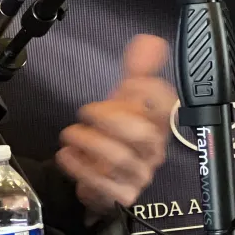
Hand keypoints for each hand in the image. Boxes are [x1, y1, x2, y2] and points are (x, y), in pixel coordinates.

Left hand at [56, 34, 173, 214]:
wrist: (104, 178)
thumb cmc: (117, 136)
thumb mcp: (126, 99)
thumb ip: (137, 69)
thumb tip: (149, 40)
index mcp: (157, 122)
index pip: (166, 105)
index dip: (150, 91)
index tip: (127, 83)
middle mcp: (152, 149)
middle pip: (143, 134)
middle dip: (112, 119)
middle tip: (86, 111)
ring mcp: (139, 173)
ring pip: (120, 158)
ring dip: (90, 142)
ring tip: (70, 134)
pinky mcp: (121, 194)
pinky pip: (104, 184)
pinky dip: (81, 168)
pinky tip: (68, 156)